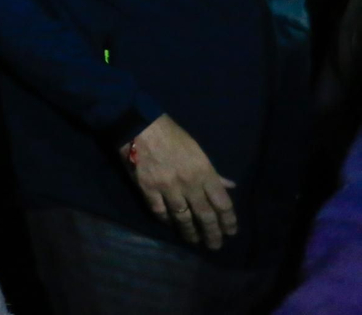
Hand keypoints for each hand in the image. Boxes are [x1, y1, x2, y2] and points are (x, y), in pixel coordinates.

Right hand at [122, 114, 237, 249]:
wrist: (140, 126)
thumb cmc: (172, 136)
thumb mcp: (198, 151)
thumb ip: (213, 173)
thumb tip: (230, 187)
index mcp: (204, 172)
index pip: (222, 203)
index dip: (228, 220)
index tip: (231, 231)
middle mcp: (189, 183)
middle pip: (205, 215)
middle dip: (213, 233)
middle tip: (215, 245)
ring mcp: (168, 188)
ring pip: (183, 218)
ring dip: (190, 232)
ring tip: (194, 240)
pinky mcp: (148, 189)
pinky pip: (160, 211)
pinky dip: (166, 220)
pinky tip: (171, 224)